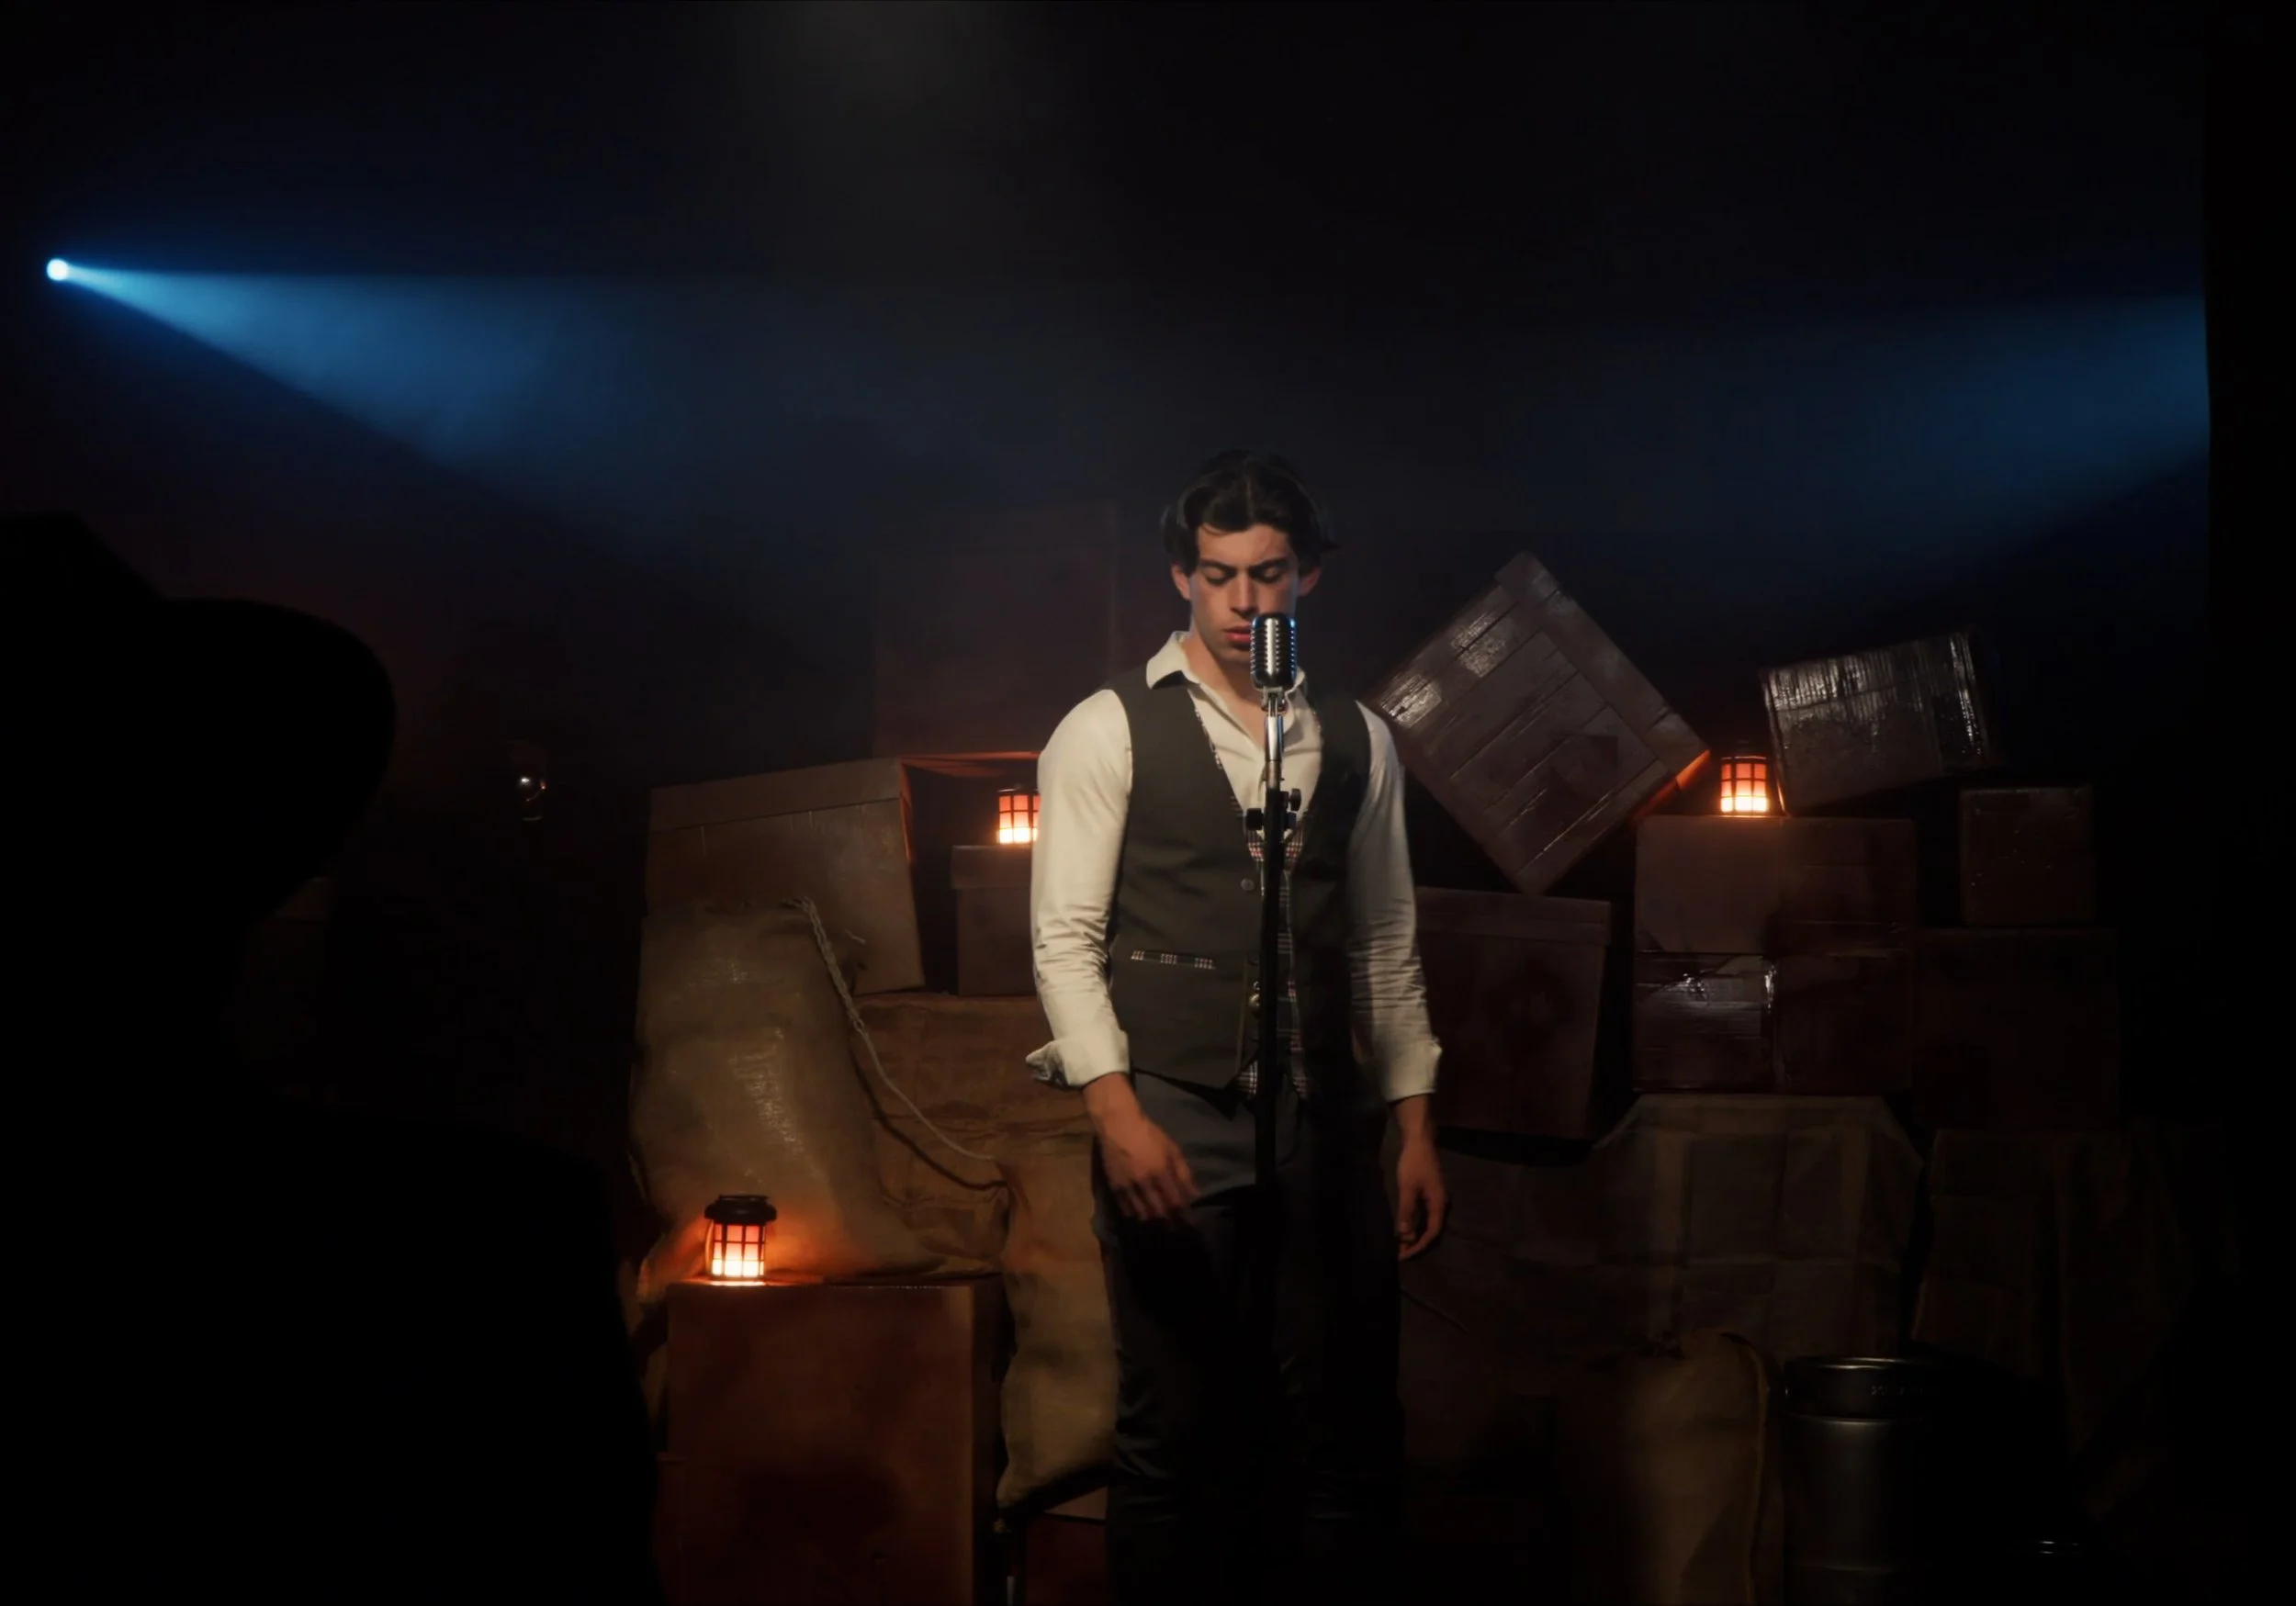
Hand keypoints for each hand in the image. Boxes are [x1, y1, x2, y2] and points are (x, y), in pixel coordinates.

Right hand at [1084, 1075, 1198, 1222]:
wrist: (1118, 1125)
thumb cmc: (1149, 1134)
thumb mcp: (1172, 1149)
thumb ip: (1184, 1173)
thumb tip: (1195, 1194)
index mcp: (1161, 1171)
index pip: (1176, 1201)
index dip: (1184, 1215)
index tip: (1190, 1223)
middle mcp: (1145, 1182)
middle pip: (1160, 1210)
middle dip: (1169, 1222)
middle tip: (1175, 1228)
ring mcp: (1128, 1185)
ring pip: (1142, 1212)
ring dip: (1152, 1219)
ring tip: (1158, 1223)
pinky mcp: (1114, 1186)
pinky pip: (1125, 1207)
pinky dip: (1133, 1213)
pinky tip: (1138, 1214)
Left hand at [1395, 1131, 1447, 1259]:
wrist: (1419, 1138)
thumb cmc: (1414, 1162)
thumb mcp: (1408, 1187)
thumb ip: (1407, 1211)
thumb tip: (1404, 1235)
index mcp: (1438, 1203)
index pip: (1432, 1232)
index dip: (1418, 1245)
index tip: (1404, 1255)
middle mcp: (1440, 1202)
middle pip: (1430, 1229)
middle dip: (1415, 1242)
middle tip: (1400, 1253)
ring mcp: (1435, 1196)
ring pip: (1426, 1221)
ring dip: (1414, 1233)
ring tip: (1399, 1243)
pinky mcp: (1428, 1191)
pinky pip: (1423, 1212)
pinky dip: (1414, 1221)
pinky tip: (1404, 1225)